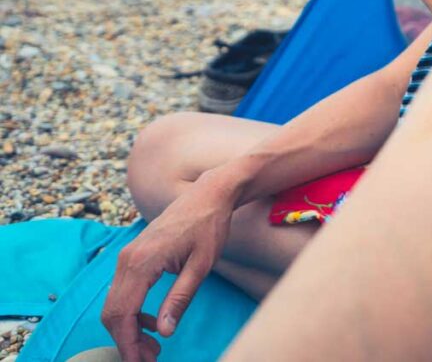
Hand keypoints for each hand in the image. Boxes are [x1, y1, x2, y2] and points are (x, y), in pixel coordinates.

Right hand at [101, 173, 235, 361]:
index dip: (128, 343)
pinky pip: (123, 291)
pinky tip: (154, 322)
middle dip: (127, 341)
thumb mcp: (201, 265)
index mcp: (141, 262)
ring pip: (115, 303)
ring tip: (154, 347)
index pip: (122, 313)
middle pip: (112, 312)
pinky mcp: (133, 256)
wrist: (208, 194)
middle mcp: (127, 259)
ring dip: (129, 328)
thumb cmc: (209, 226)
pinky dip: (132, 312)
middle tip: (151, 359)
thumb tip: (165, 331)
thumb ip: (181, 297)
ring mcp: (127, 256)